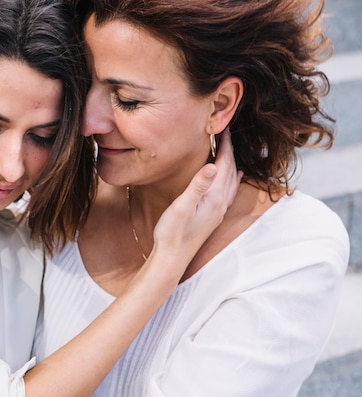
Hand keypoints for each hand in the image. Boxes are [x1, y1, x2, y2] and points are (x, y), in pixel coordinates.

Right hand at [152, 129, 240, 262]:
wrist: (173, 257)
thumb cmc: (172, 232)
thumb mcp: (182, 206)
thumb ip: (197, 185)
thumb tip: (212, 165)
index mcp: (215, 197)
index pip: (224, 164)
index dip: (225, 146)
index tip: (224, 129)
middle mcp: (221, 203)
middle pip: (230, 170)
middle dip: (229, 151)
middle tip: (224, 134)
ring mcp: (218, 210)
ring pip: (231, 181)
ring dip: (231, 164)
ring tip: (229, 150)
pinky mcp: (213, 216)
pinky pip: (228, 192)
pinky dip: (232, 179)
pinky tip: (233, 178)